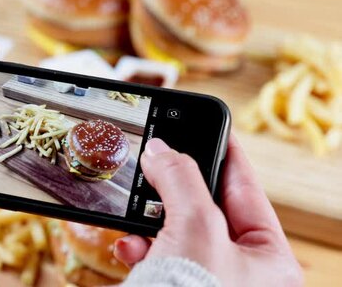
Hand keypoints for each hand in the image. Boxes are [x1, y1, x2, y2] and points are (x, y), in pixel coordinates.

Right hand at [113, 136, 302, 285]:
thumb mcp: (196, 229)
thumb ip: (181, 180)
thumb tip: (159, 149)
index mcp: (267, 257)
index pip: (246, 189)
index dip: (224, 152)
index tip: (206, 125)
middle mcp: (240, 271)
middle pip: (205, 208)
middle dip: (173, 188)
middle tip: (154, 159)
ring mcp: (204, 282)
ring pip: (175, 232)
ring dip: (148, 220)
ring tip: (133, 208)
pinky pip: (156, 258)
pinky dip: (138, 248)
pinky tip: (127, 247)